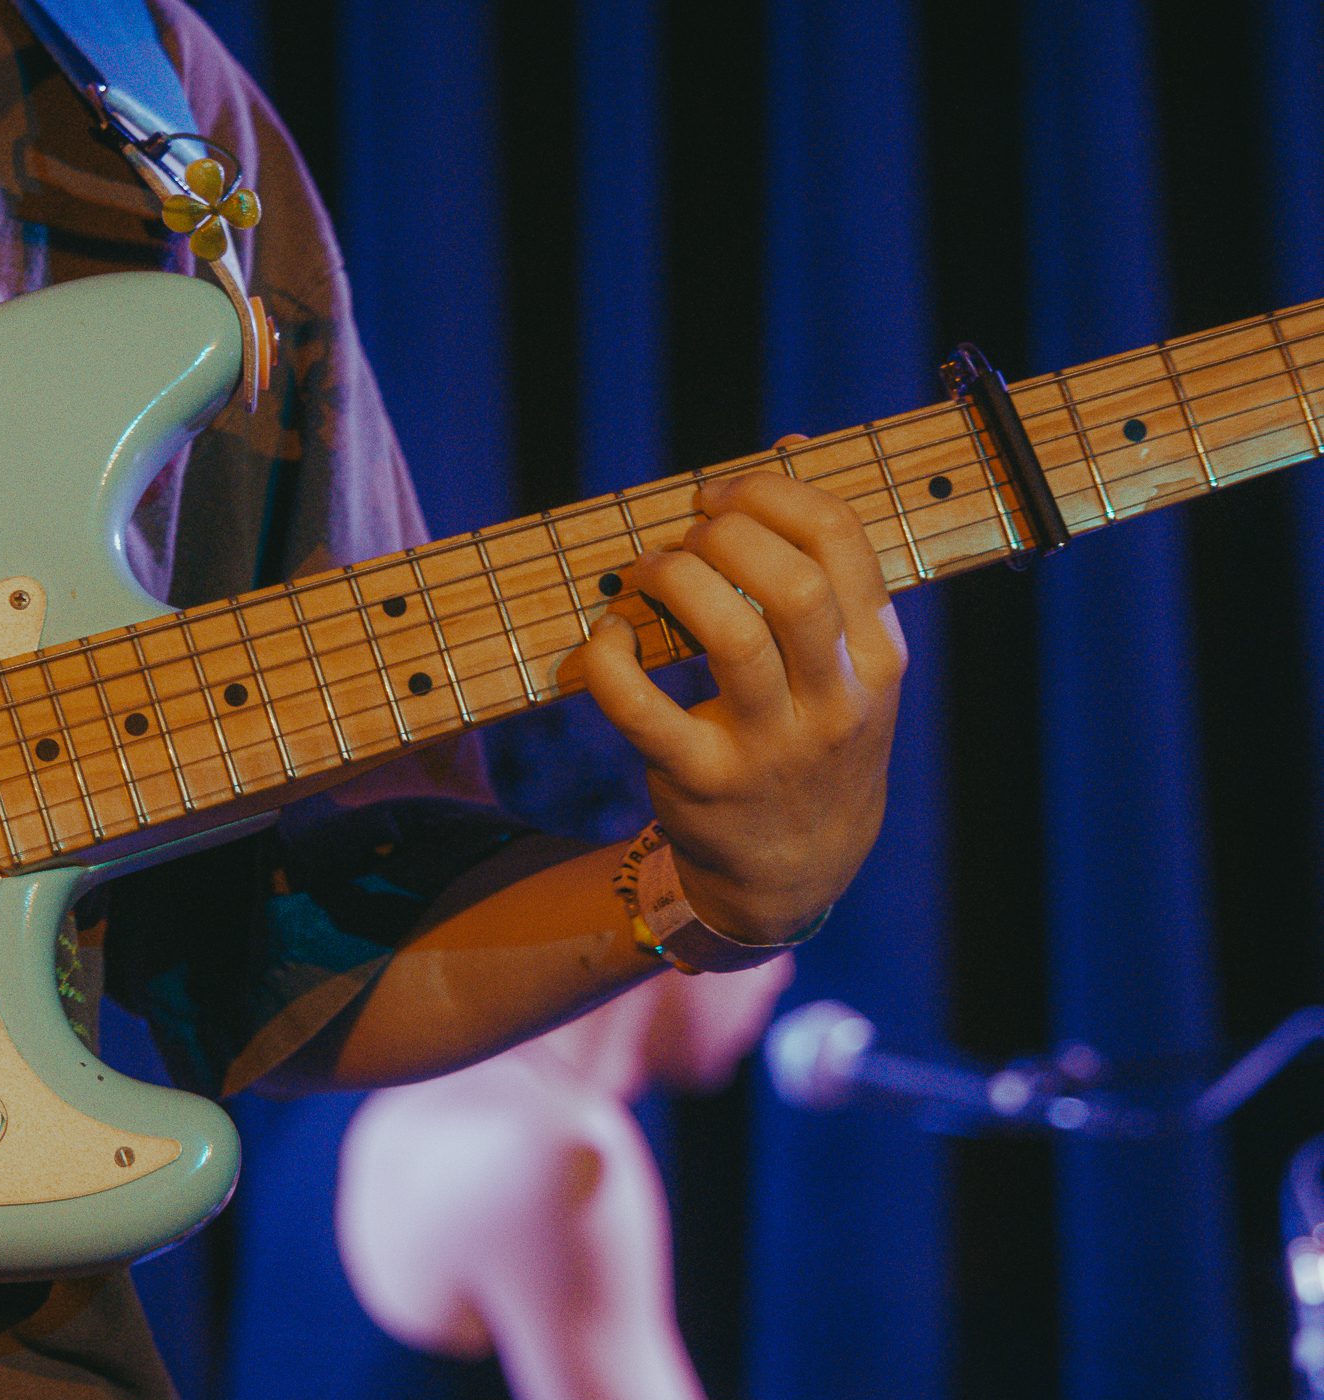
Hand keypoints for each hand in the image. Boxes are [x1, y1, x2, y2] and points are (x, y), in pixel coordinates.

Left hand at [576, 463, 904, 943]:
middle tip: (687, 534)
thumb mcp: (848, 661)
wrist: (796, 870)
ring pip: (728, 637)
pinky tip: (607, 639)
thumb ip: (827, 564)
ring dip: (674, 582)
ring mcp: (770, 748)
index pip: (842, 541)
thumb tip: (791, 444)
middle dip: (725, 535)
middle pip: (791, 585)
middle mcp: (834, 702)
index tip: (723, 494)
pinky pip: (642, 708)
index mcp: (876, 658)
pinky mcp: (701, 783)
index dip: (772, 495)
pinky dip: (610, 660)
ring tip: (649, 573)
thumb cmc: (812, 736)